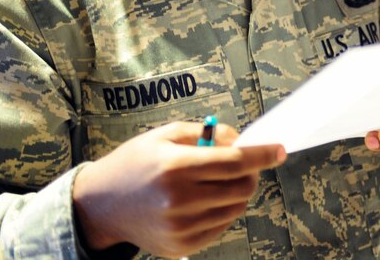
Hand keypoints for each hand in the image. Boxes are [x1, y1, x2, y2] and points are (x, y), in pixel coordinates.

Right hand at [73, 121, 285, 257]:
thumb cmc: (135, 163)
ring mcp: (180, 227)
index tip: (280, 149)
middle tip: (241, 164)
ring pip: (235, 208)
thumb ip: (205, 133)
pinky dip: (223, 210)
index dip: (262, 154)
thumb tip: (241, 140)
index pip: (234, 162)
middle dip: (250, 172)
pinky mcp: (181, 246)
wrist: (100, 205)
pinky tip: (205, 199)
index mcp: (175, 167)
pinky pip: (221, 226)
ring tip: (217, 181)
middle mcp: (179, 200)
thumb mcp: (165, 135)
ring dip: (237, 192)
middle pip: (241, 187)